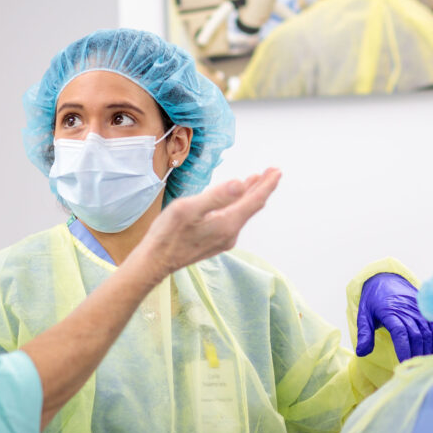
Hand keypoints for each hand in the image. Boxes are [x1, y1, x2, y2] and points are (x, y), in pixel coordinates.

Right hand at [139, 168, 280, 279]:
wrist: (155, 262)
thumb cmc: (167, 234)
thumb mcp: (188, 209)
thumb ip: (216, 196)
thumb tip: (240, 184)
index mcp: (227, 223)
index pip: (254, 200)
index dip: (267, 184)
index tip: (277, 171)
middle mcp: (230, 233)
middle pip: (252, 207)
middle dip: (262, 187)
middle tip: (272, 171)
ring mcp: (224, 239)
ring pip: (243, 213)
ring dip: (250, 195)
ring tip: (256, 180)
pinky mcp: (215, 242)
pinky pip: (234, 219)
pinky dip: (239, 205)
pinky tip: (235, 199)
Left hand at [356, 273, 432, 361]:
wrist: (386, 279)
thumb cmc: (374, 300)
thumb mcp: (364, 314)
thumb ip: (364, 334)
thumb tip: (361, 353)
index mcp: (390, 311)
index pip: (400, 332)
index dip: (403, 348)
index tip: (403, 363)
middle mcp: (407, 310)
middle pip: (415, 335)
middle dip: (415, 354)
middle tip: (412, 370)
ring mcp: (418, 310)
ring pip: (427, 333)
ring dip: (426, 350)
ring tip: (421, 365)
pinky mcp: (426, 310)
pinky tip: (432, 354)